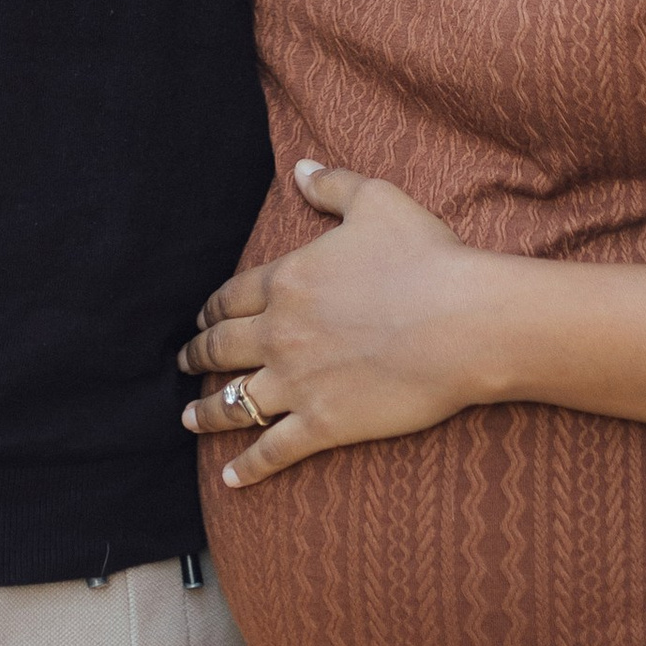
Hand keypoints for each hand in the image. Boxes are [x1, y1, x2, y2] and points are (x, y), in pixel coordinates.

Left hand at [179, 159, 502, 486]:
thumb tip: (300, 166)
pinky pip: (273, 450)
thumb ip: (332, 185)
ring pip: (234, 402)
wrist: (462, 322)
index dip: (211, 309)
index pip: (231, 297)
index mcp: (287, 281)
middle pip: (222, 348)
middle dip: (198, 356)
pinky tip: (231, 478)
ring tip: (188, 419)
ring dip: (207, 412)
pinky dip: (248, 467)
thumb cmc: (425, 258)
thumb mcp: (376, 202)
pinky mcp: (323, 424)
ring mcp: (297, 383)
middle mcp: (280, 333)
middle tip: (184, 363)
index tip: (201, 318)